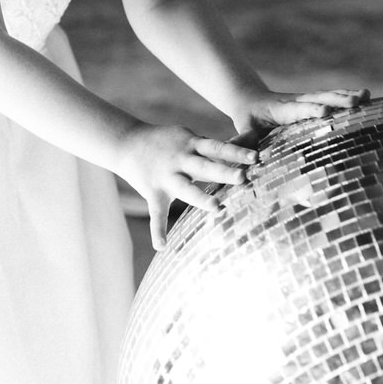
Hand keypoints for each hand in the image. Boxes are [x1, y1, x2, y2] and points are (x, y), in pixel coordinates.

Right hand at [117, 123, 257, 249]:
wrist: (127, 142)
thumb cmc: (166, 142)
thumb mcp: (187, 137)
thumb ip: (211, 146)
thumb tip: (244, 144)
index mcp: (192, 145)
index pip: (217, 148)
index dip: (236, 152)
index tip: (255, 156)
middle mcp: (181, 161)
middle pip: (206, 166)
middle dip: (224, 172)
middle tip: (243, 177)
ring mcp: (167, 177)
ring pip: (187, 189)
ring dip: (202, 199)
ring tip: (217, 208)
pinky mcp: (153, 193)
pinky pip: (156, 214)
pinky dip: (158, 231)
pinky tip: (162, 246)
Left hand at [232, 88, 369, 136]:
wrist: (249, 99)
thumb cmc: (246, 120)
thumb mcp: (242, 130)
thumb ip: (242, 143)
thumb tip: (240, 160)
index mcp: (279, 109)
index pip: (296, 109)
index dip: (310, 110)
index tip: (324, 112)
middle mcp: (296, 101)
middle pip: (318, 98)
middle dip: (337, 100)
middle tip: (356, 102)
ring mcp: (306, 99)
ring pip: (328, 95)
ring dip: (347, 96)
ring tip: (366, 95)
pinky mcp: (314, 100)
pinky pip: (332, 97)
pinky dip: (349, 96)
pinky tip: (367, 96)